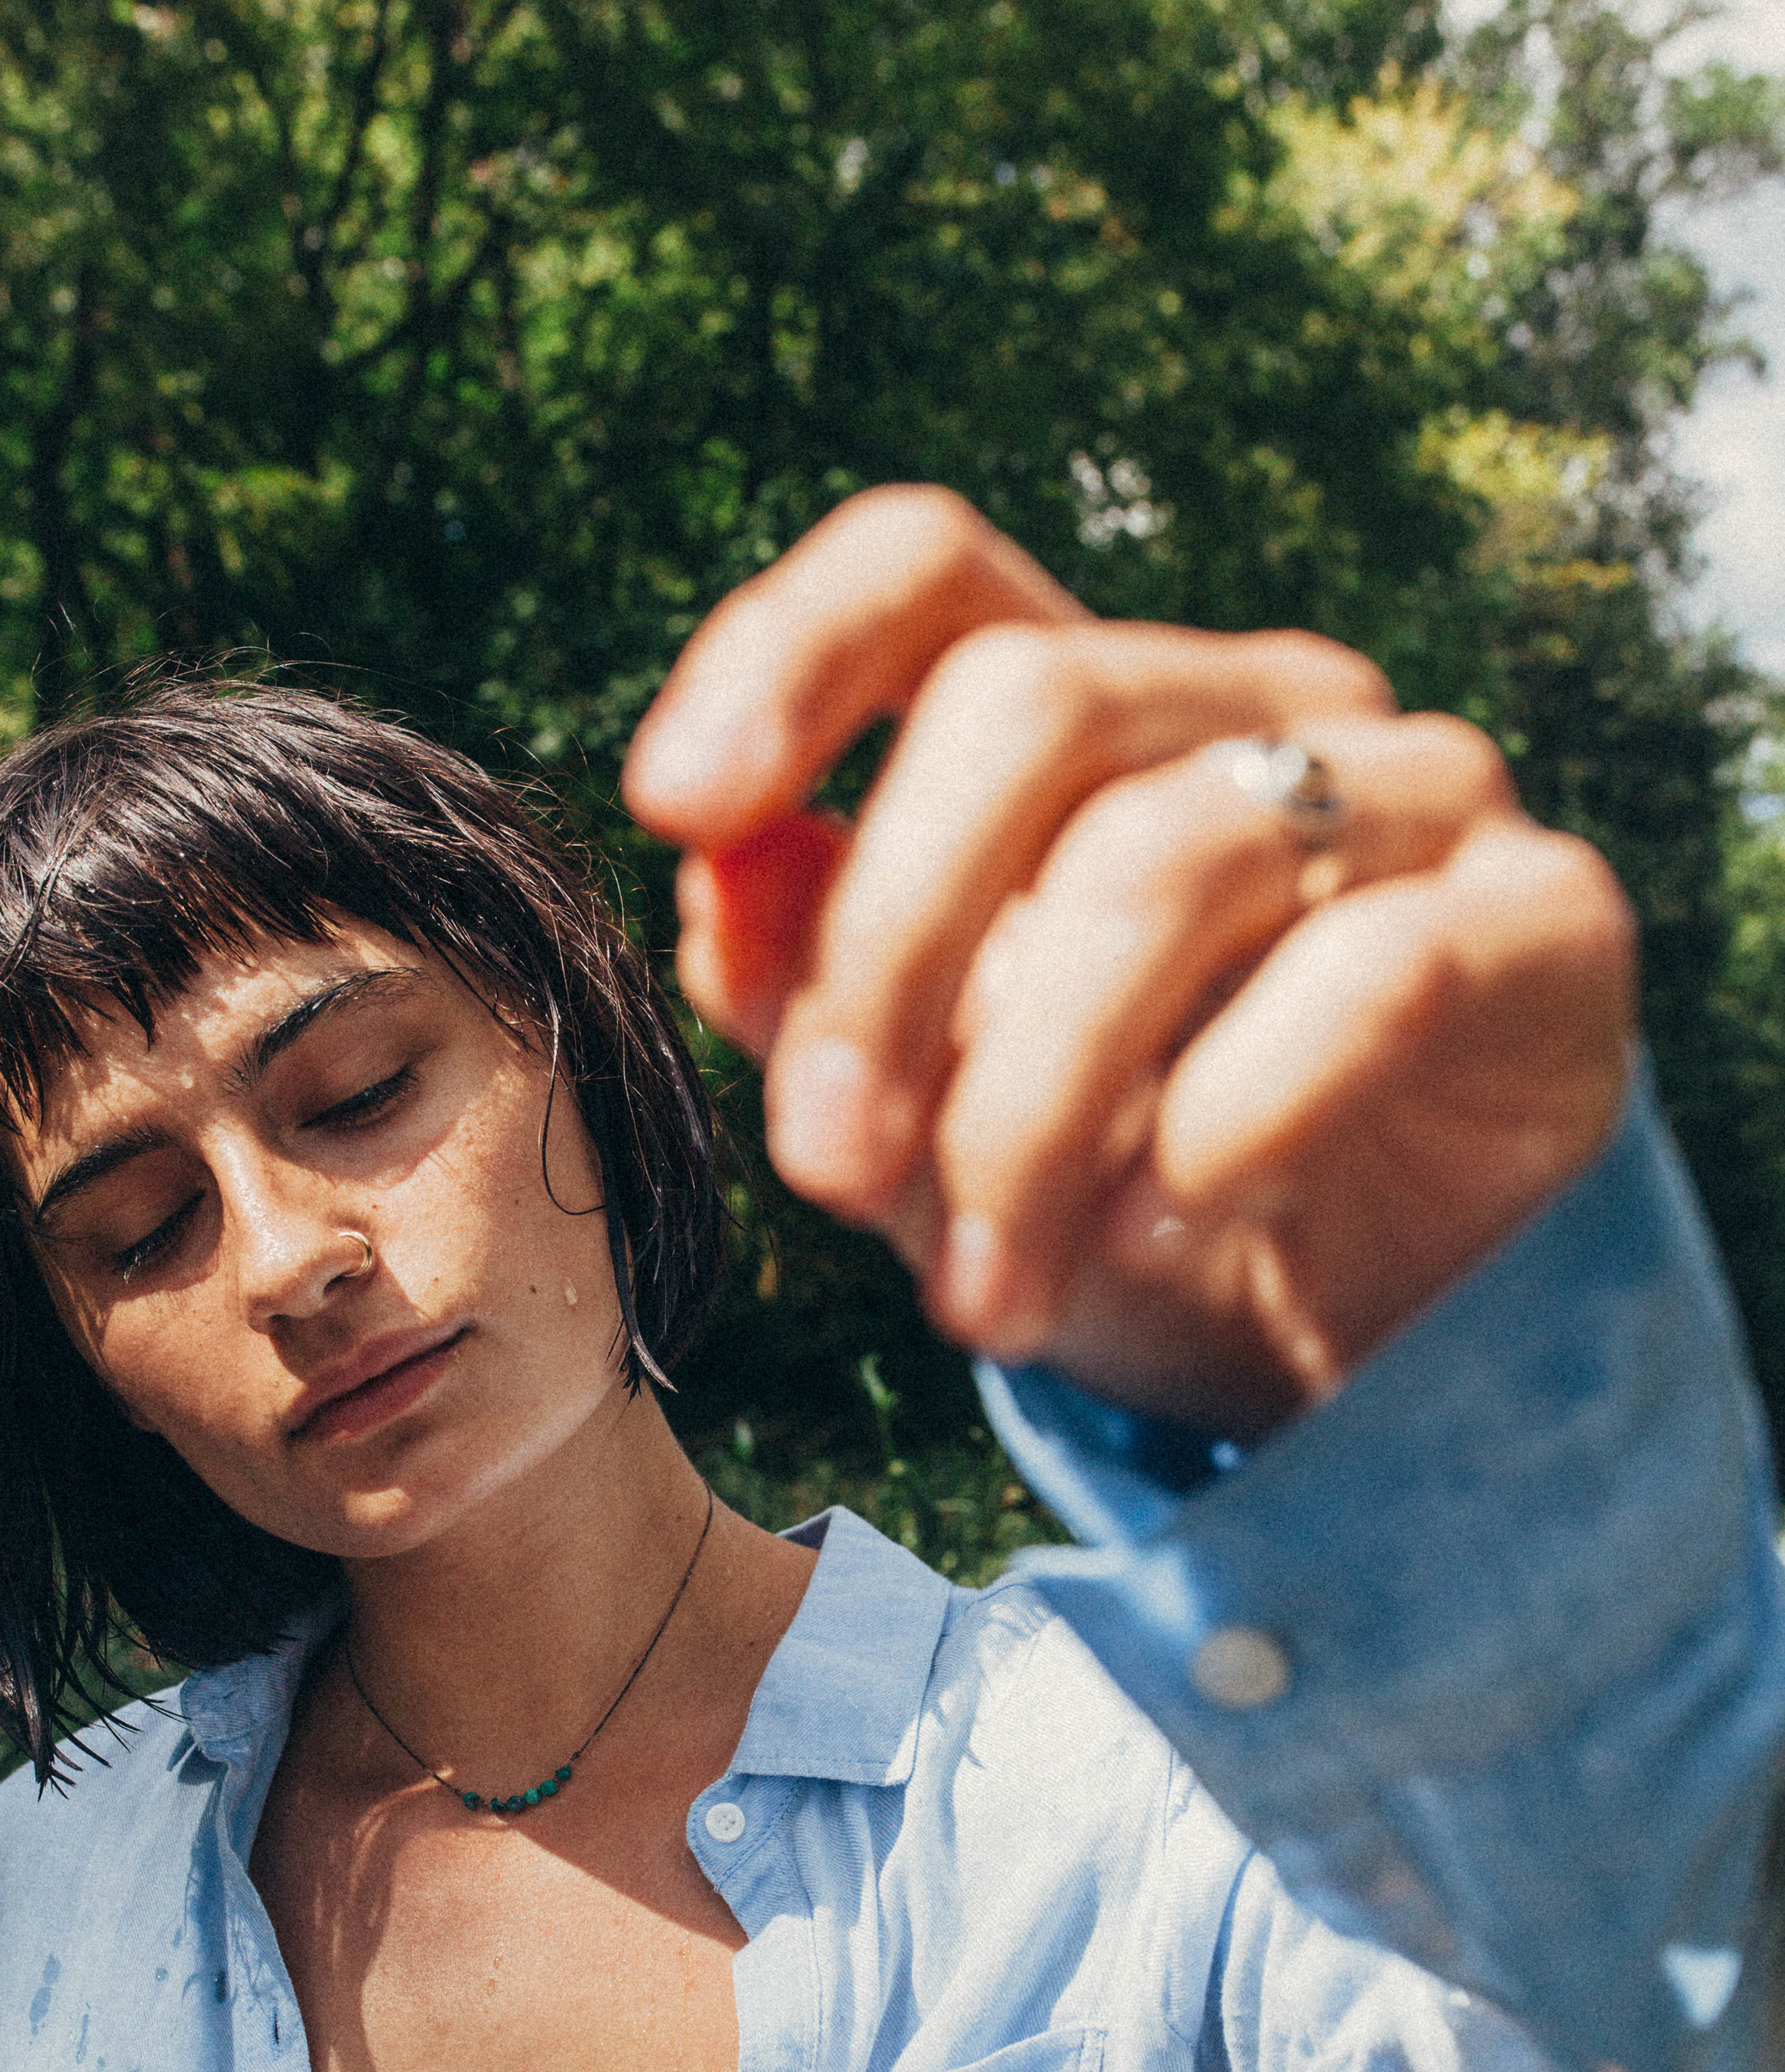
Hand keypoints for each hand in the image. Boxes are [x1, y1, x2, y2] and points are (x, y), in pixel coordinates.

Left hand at [623, 487, 1635, 1436]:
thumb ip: (816, 991)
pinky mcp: (1546, 920)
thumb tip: (710, 880)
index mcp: (1089, 715)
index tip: (678, 803)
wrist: (1362, 1349)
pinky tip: (1156, 1235)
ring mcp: (1418, 791)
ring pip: (1173, 858)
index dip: (789, 648)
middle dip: (887, 954)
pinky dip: (1228, 1121)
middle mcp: (1255, 708)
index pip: (932, 569)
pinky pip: (1370, 974)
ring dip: (1034, 1105)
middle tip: (821, 1167)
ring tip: (982, 1298)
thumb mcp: (927, 1127)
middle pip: (1028, 709)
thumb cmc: (1119, 1204)